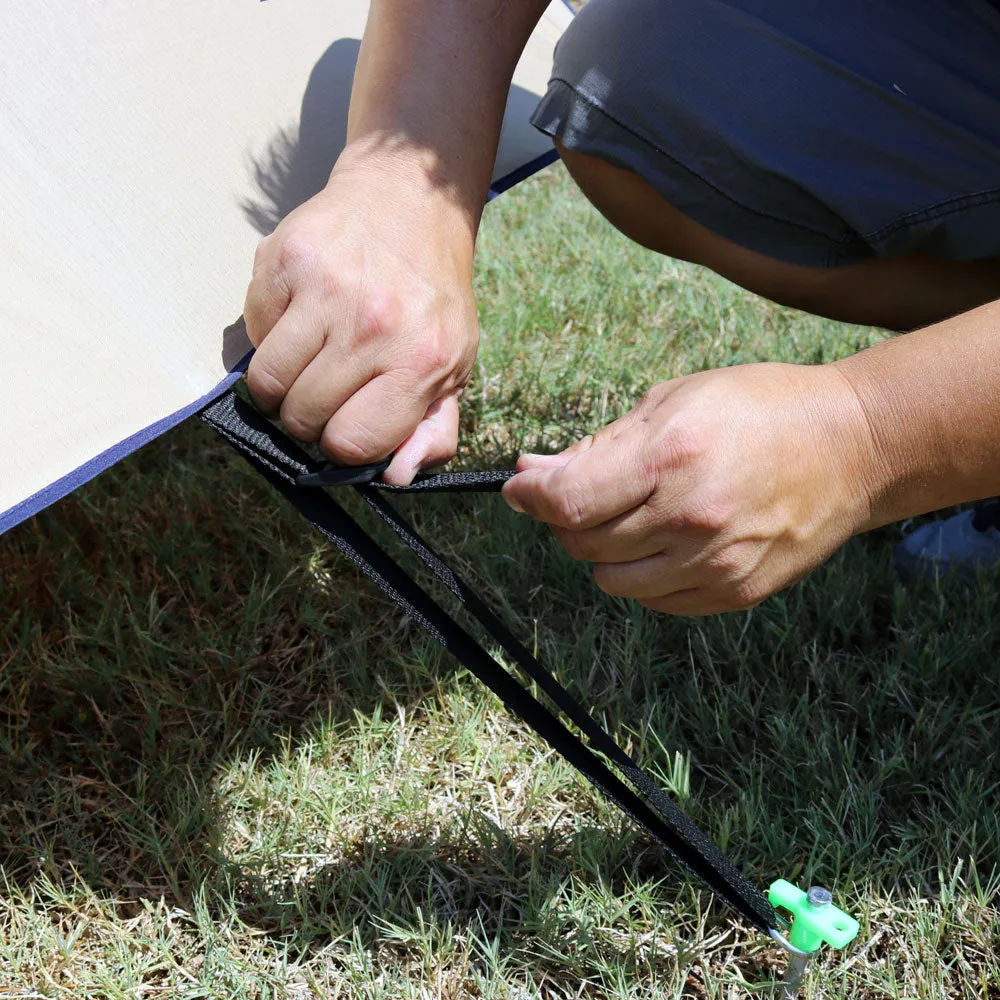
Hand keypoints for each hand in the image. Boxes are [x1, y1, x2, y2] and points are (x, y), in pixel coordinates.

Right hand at [243, 146, 479, 484]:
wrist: (410, 200)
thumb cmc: (430, 296)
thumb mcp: (454, 365)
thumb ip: (433, 430)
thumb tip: (396, 477)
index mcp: (421, 361)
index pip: (351, 443)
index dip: (341, 447)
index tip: (344, 429)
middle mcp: (374, 326)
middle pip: (302, 418)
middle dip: (308, 419)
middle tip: (325, 392)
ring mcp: (326, 290)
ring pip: (266, 384)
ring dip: (278, 388)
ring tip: (305, 365)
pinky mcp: (285, 259)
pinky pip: (253, 334)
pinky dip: (268, 337)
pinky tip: (299, 319)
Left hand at [502, 363, 880, 614]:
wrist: (851, 447)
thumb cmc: (760, 408)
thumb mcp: (674, 401)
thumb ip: (600, 444)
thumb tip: (534, 472)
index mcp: (671, 457)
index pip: (567, 502)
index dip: (529, 498)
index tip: (520, 488)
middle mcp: (690, 517)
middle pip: (583, 543)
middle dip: (566, 519)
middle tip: (584, 493)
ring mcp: (715, 562)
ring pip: (612, 580)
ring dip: (603, 552)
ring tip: (631, 517)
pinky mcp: (735, 591)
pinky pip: (655, 600)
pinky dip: (643, 575)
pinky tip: (665, 541)